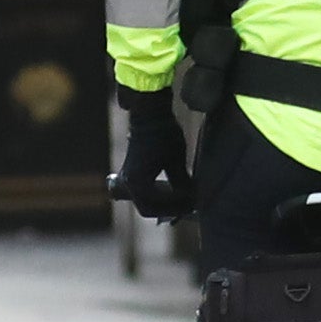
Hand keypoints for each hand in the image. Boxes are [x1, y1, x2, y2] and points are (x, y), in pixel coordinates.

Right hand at [110, 107, 195, 222]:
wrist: (149, 112)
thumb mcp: (176, 162)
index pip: (154, 208)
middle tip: (188, 204)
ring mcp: (127, 177)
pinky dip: (157, 193)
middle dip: (168, 207)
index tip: (191, 206)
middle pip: (148, 207)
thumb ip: (182, 184)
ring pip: (145, 200)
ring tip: (182, 197)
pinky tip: (173, 188)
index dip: (174, 209)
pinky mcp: (131, 171)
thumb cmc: (163, 135)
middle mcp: (128, 183)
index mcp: (136, 184)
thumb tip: (192, 199)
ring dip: (163, 201)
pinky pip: (143, 191)